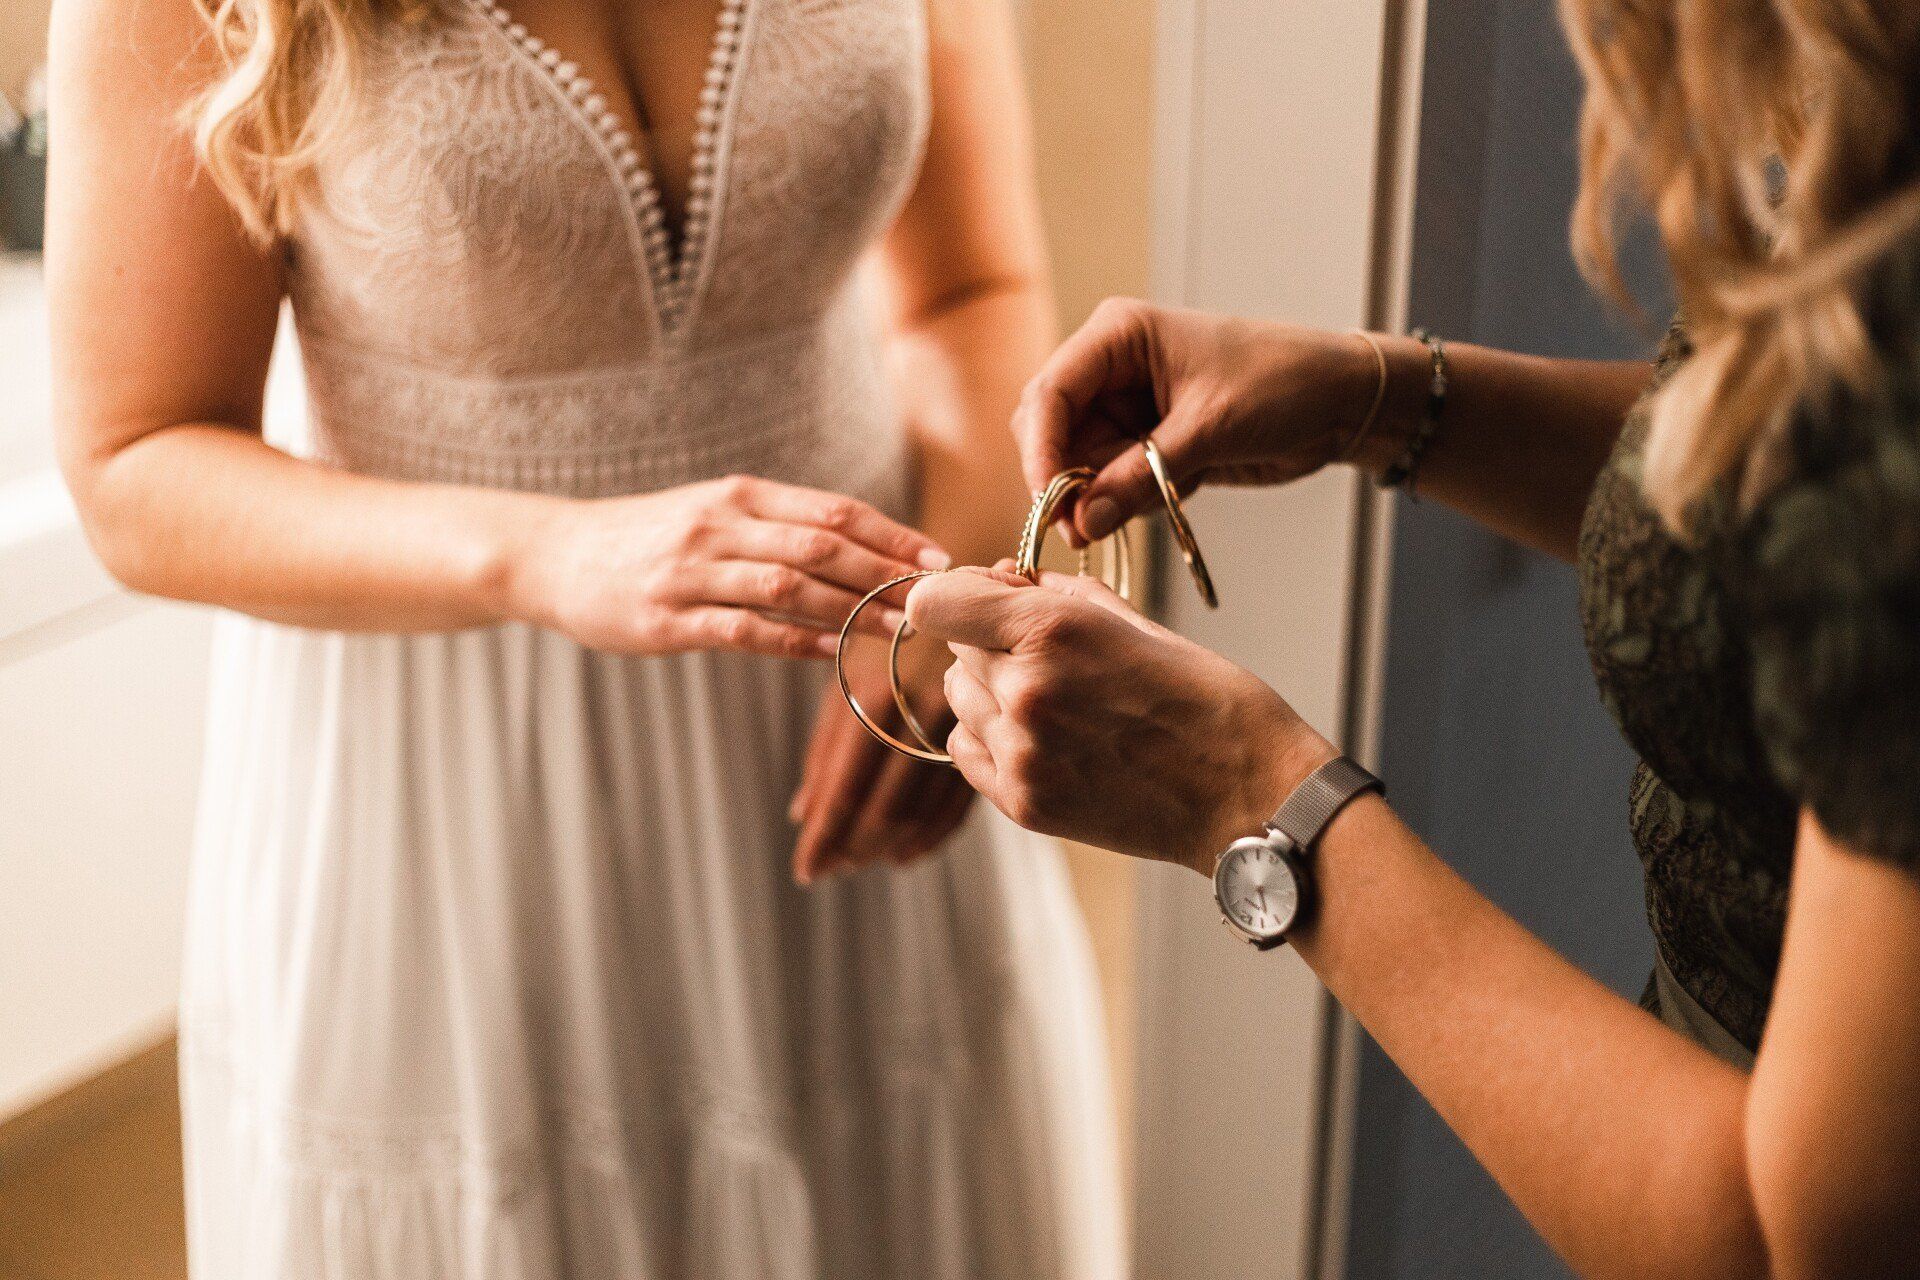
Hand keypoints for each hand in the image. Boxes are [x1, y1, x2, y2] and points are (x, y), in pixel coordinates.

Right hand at [512, 475, 949, 659]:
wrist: (556, 555)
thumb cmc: (649, 537)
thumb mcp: (714, 513)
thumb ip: (779, 528)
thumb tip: (861, 551)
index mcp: (738, 496)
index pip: (831, 511)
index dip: (889, 536)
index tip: (935, 558)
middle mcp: (718, 527)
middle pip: (819, 546)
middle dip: (882, 572)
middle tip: (930, 598)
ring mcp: (690, 573)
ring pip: (786, 587)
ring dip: (848, 609)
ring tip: (894, 629)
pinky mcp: (667, 621)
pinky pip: (742, 631)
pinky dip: (792, 640)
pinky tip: (829, 651)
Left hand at [789, 646, 976, 883]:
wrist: (966, 585)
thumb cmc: (893, 624)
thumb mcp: (851, 668)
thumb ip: (826, 742)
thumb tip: (801, 814)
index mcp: (873, 694)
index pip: (843, 786)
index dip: (824, 835)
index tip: (807, 871)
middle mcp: (917, 713)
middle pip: (883, 806)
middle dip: (854, 846)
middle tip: (835, 871)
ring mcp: (959, 725)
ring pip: (922, 808)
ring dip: (889, 844)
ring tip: (865, 864)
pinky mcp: (990, 735)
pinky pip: (961, 801)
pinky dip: (933, 834)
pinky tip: (910, 853)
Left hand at [905, 567, 1335, 873]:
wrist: (1244, 791)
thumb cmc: (1202, 697)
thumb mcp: (1133, 619)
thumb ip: (1053, 593)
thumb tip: (996, 577)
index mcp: (1053, 630)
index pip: (934, 602)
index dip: (955, 597)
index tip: (980, 603)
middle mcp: (1026, 689)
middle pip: (953, 649)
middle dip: (986, 642)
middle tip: (1043, 655)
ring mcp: (1022, 752)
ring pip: (957, 700)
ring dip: (988, 691)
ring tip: (1052, 700)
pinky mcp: (1024, 802)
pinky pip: (966, 752)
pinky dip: (989, 739)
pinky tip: (1040, 737)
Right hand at [1013, 299, 1390, 542]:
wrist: (1342, 399)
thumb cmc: (1283, 383)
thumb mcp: (1210, 429)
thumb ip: (1140, 477)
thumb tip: (1083, 521)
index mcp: (1118, 336)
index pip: (1050, 394)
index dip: (1040, 451)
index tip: (1050, 504)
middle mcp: (1112, 368)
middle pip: (1052, 431)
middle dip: (1066, 481)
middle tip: (1085, 528)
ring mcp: (1128, 407)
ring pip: (1081, 464)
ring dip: (1102, 496)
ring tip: (1148, 504)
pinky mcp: (1147, 442)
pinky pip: (1114, 481)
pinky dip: (1131, 500)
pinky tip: (1180, 489)